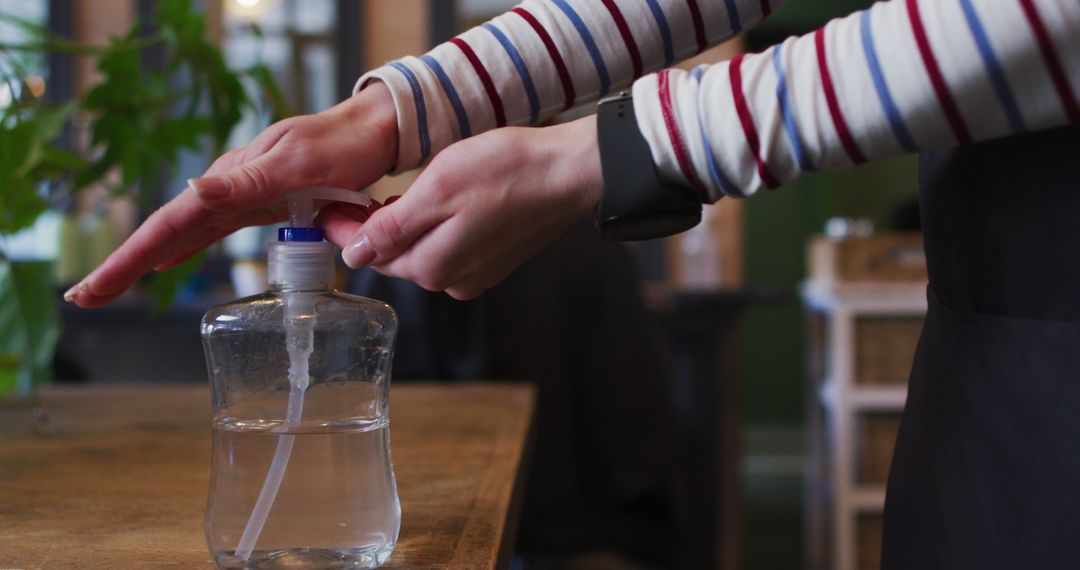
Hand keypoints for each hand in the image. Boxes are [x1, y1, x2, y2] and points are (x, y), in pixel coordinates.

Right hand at [65, 84, 396, 307]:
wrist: (372, 133)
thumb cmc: (340, 146)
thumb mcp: (297, 163)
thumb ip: (249, 180)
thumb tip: (195, 190)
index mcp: (228, 179)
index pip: (167, 224)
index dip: (129, 259)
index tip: (91, 289)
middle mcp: (227, 189)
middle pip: (165, 233)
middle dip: (124, 265)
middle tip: (83, 297)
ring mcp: (242, 198)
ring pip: (183, 235)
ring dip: (146, 260)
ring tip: (109, 287)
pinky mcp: (260, 206)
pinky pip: (211, 232)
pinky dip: (184, 249)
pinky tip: (169, 263)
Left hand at [318, 115, 601, 299]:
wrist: (568, 173)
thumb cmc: (506, 172)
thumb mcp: (435, 190)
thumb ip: (391, 227)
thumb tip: (354, 254)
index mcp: (432, 266)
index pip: (371, 255)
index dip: (345, 229)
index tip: (328, 207)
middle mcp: (453, 280)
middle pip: (397, 257)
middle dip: (373, 230)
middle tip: (354, 196)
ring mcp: (477, 273)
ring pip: (424, 252)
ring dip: (405, 227)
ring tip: (394, 194)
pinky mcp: (495, 260)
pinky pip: (451, 248)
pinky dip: (435, 228)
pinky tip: (438, 202)